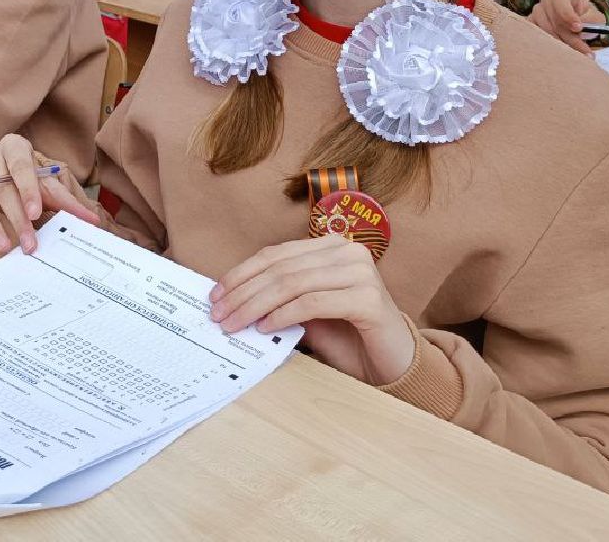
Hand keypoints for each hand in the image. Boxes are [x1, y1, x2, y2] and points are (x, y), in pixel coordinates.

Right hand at [0, 134, 98, 254]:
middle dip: (16, 217)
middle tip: (29, 243)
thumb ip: (66, 202)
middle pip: (1, 186)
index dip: (28, 189)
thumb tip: (93, 222)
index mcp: (14, 146)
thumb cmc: (28, 178)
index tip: (35, 213)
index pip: (20, 166)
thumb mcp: (47, 185)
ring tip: (3, 246)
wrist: (4, 168)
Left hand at [210, 234, 415, 385]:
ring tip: (235, 323)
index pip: (276, 254)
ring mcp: (361, 272)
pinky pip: (312, 303)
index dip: (242, 273)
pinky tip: (266, 328)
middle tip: (218, 313)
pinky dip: (283, 315)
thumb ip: (278, 297)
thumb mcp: (306, 311)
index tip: (216, 294)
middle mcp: (348, 252)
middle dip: (243, 292)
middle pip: (280, 268)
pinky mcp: (368, 298)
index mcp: (331, 246)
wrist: (393, 362)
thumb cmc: (347, 335)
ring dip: (256, 305)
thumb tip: (231, 297)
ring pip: (292, 284)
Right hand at [528, 0, 603, 55]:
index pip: (560, 1)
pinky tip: (559, 50)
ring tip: (573, 51)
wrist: (579, 25)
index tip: (578, 28)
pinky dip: (546, 43)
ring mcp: (537, 11)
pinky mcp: (531, 24)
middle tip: (582, 49)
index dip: (567, 15)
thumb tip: (578, 30)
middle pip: (552, 17)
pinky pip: (535, 34)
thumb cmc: (587, 19)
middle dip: (567, 35)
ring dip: (559, 41)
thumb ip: (589, 21)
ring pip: (543, 27)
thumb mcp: (595, 18)